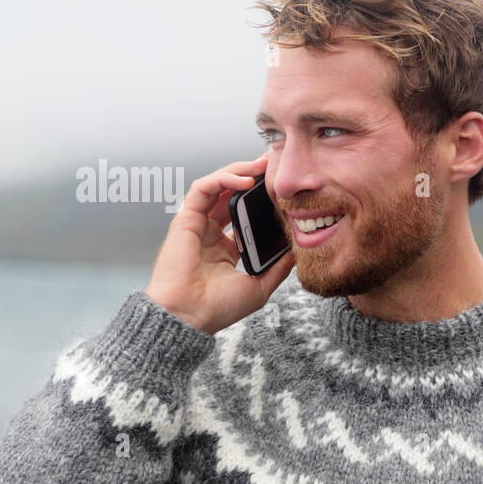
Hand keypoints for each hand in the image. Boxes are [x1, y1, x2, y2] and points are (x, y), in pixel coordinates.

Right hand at [143, 154, 294, 334]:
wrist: (190, 316)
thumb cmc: (216, 308)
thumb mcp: (258, 287)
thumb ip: (277, 268)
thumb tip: (297, 253)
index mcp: (225, 248)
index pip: (243, 214)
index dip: (260, 200)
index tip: (281, 193)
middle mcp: (209, 233)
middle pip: (230, 195)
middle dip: (251, 177)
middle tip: (272, 167)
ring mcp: (197, 225)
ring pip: (217, 186)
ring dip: (238, 172)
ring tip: (260, 167)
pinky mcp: (185, 219)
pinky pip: (203, 189)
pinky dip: (223, 179)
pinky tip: (243, 180)